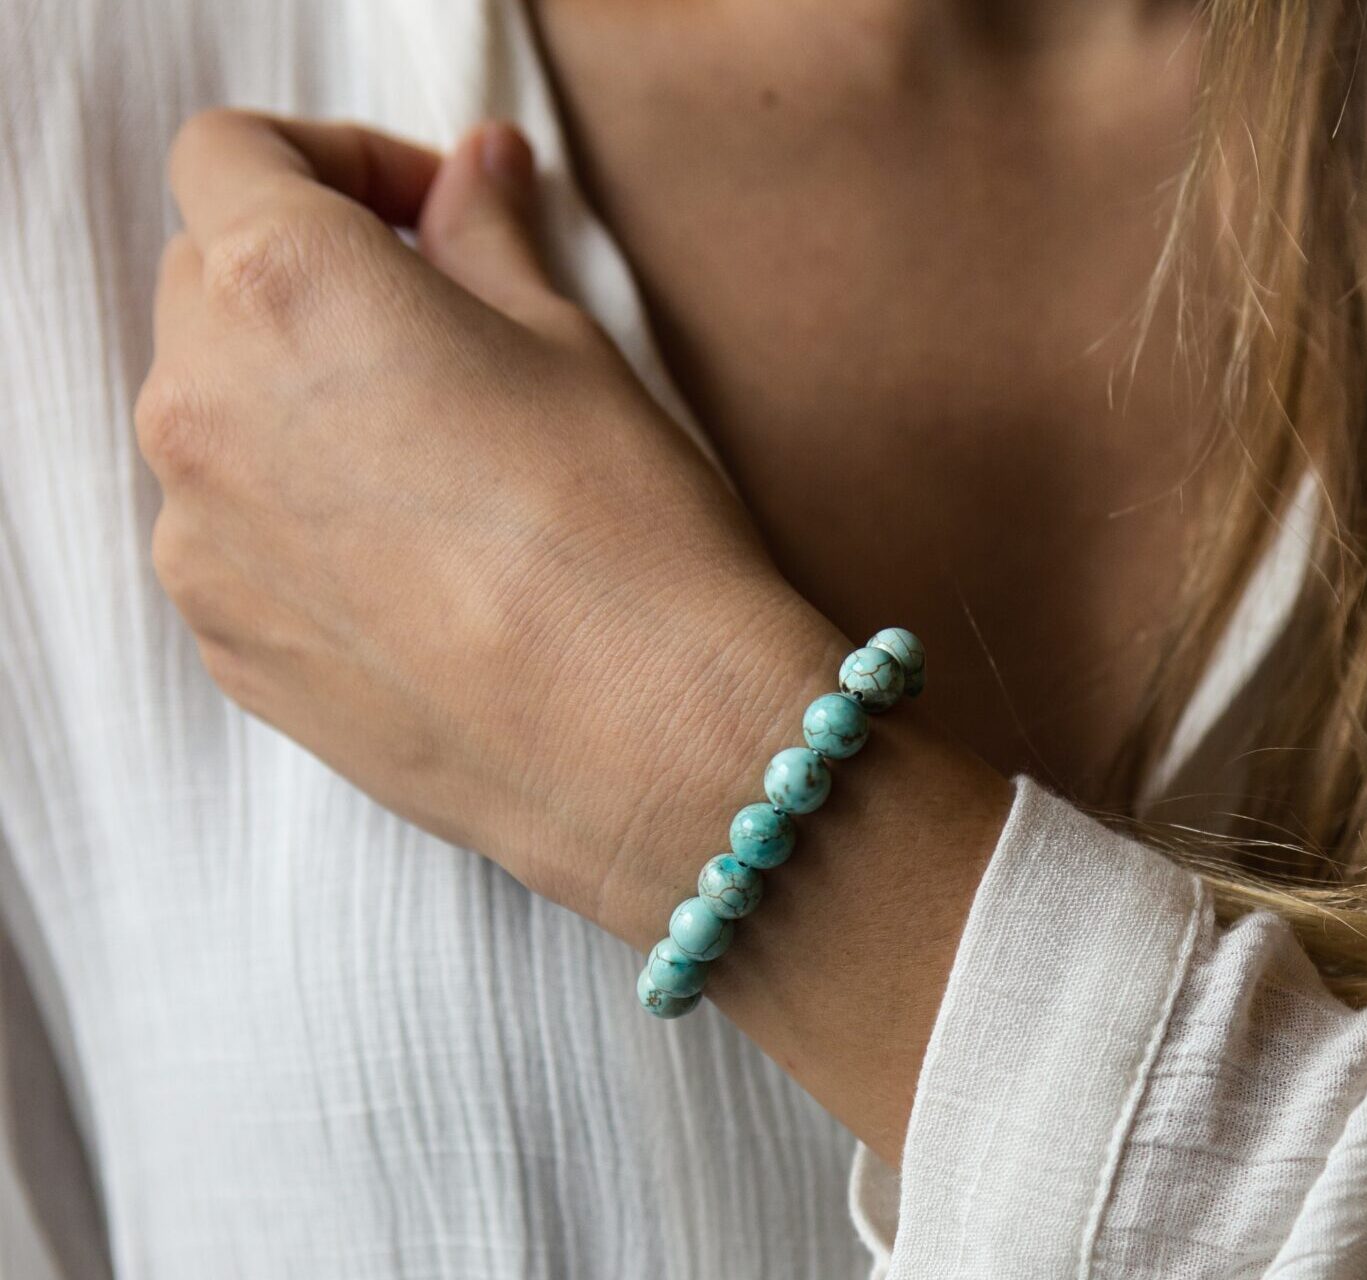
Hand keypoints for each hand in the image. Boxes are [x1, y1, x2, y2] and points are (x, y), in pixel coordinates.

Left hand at [138, 112, 842, 921]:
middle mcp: (201, 405)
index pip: (233, 156)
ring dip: (291, 403)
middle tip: (437, 327)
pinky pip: (228, 536)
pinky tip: (414, 565)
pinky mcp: (224, 644)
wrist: (643, 742)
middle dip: (306, 278)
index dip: (335, 161)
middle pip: (206, 283)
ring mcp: (196, 539)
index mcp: (285, 288)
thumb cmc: (626, 528)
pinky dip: (291, 516)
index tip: (425, 212)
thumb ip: (485, 240)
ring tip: (430, 464)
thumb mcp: (569, 348)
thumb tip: (472, 171)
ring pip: (209, 418)